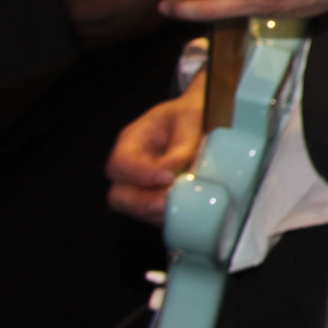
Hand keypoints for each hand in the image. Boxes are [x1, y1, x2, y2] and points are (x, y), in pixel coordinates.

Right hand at [108, 87, 204, 222]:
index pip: (120, 164)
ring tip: (182, 207)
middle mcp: (132, 167)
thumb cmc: (195, 111)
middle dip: (141, 203)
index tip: (167, 178)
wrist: (208, 116)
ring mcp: (144, 186)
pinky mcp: (160, 197)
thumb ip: (182, 143)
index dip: (139, 175)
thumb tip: (172, 170)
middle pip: (119, 195)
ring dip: (157, 213)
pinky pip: (156, 215)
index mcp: (133, 141)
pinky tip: (188, 210)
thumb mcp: (191, 117)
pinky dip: (169, 216)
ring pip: (136, 210)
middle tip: (167, 203)